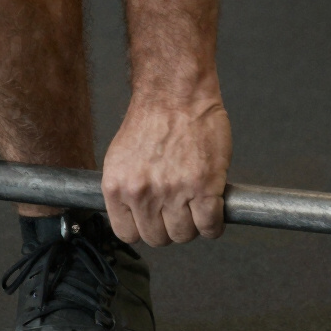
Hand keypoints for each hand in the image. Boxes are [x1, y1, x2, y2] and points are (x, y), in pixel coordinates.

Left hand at [101, 92, 231, 245]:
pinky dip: (214, 223)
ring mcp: (172, 192)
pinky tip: (212, 206)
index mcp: (117, 184)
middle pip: (157, 238)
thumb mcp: (123, 156)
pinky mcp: (203, 189)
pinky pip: (210, 227)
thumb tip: (135, 213)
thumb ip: (128, 186)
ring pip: (184, 235)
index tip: (152, 218)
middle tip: (176, 208)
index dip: (142, 226)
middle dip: (168, 226)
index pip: (126, 232)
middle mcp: (141, 192)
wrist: (175, 92)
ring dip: (192, 224)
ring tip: (194, 202)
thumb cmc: (152, 117)